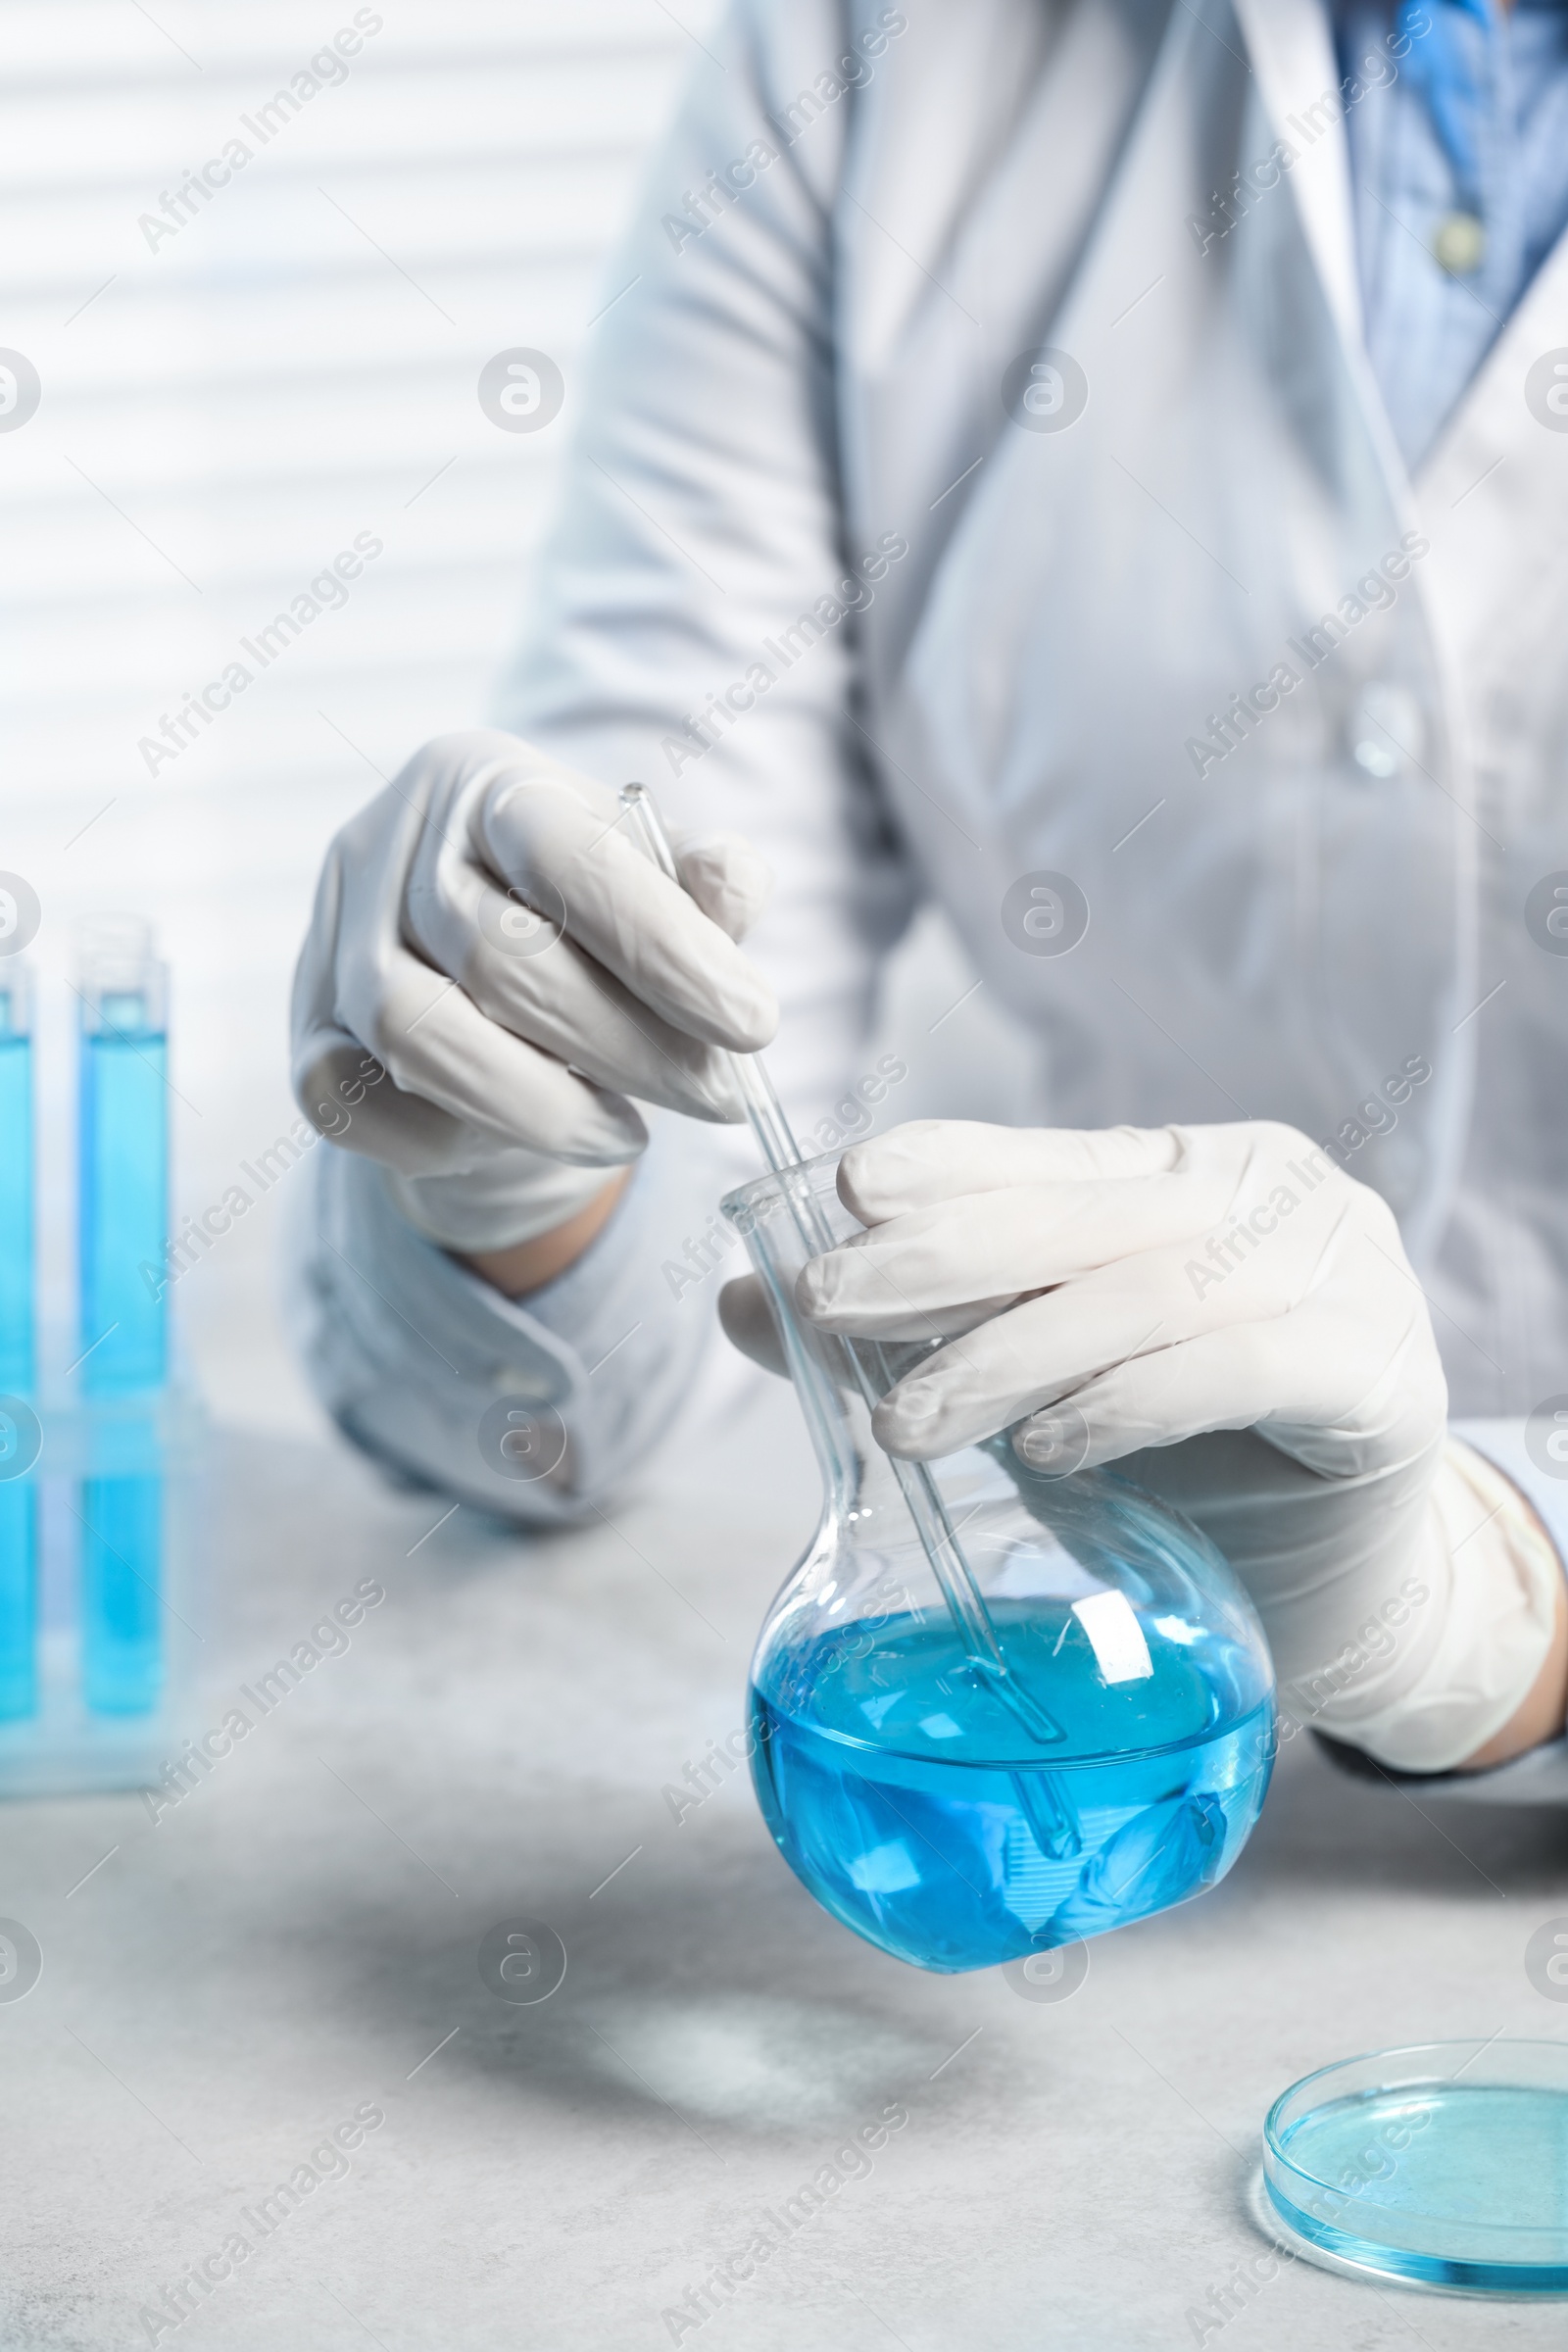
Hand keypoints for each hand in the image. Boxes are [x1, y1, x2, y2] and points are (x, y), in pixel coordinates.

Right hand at [291, 730, 776, 1251]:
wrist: (474, 974)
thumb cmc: (584, 917)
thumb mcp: (657, 884)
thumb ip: (704, 888)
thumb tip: (734, 880)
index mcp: (486, 782)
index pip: (567, 854)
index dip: (664, 946)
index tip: (753, 1023)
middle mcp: (391, 846)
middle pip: (502, 959)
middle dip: (629, 1046)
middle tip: (718, 1095)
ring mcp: (332, 941)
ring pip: (419, 1035)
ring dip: (543, 1107)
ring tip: (632, 1134)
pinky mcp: (303, 1036)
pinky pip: (360, 1103)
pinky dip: (454, 1138)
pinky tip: (538, 1139)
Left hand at [760, 1118, 1566, 1773]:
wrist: (1330, 1592)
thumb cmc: (1177, 1468)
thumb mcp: (1028, 1386)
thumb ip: (909, 1336)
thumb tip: (741, 1300)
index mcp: (1193, 1172)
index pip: (1053, 1156)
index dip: (948, 1162)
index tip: (844, 1188)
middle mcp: (1276, 1198)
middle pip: (1089, 1217)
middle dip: (945, 1259)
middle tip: (829, 1304)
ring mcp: (1348, 1276)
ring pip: (1151, 1293)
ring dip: (1013, 1353)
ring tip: (906, 1420)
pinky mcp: (1386, 1377)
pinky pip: (1244, 1368)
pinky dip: (1132, 1401)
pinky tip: (1049, 1446)